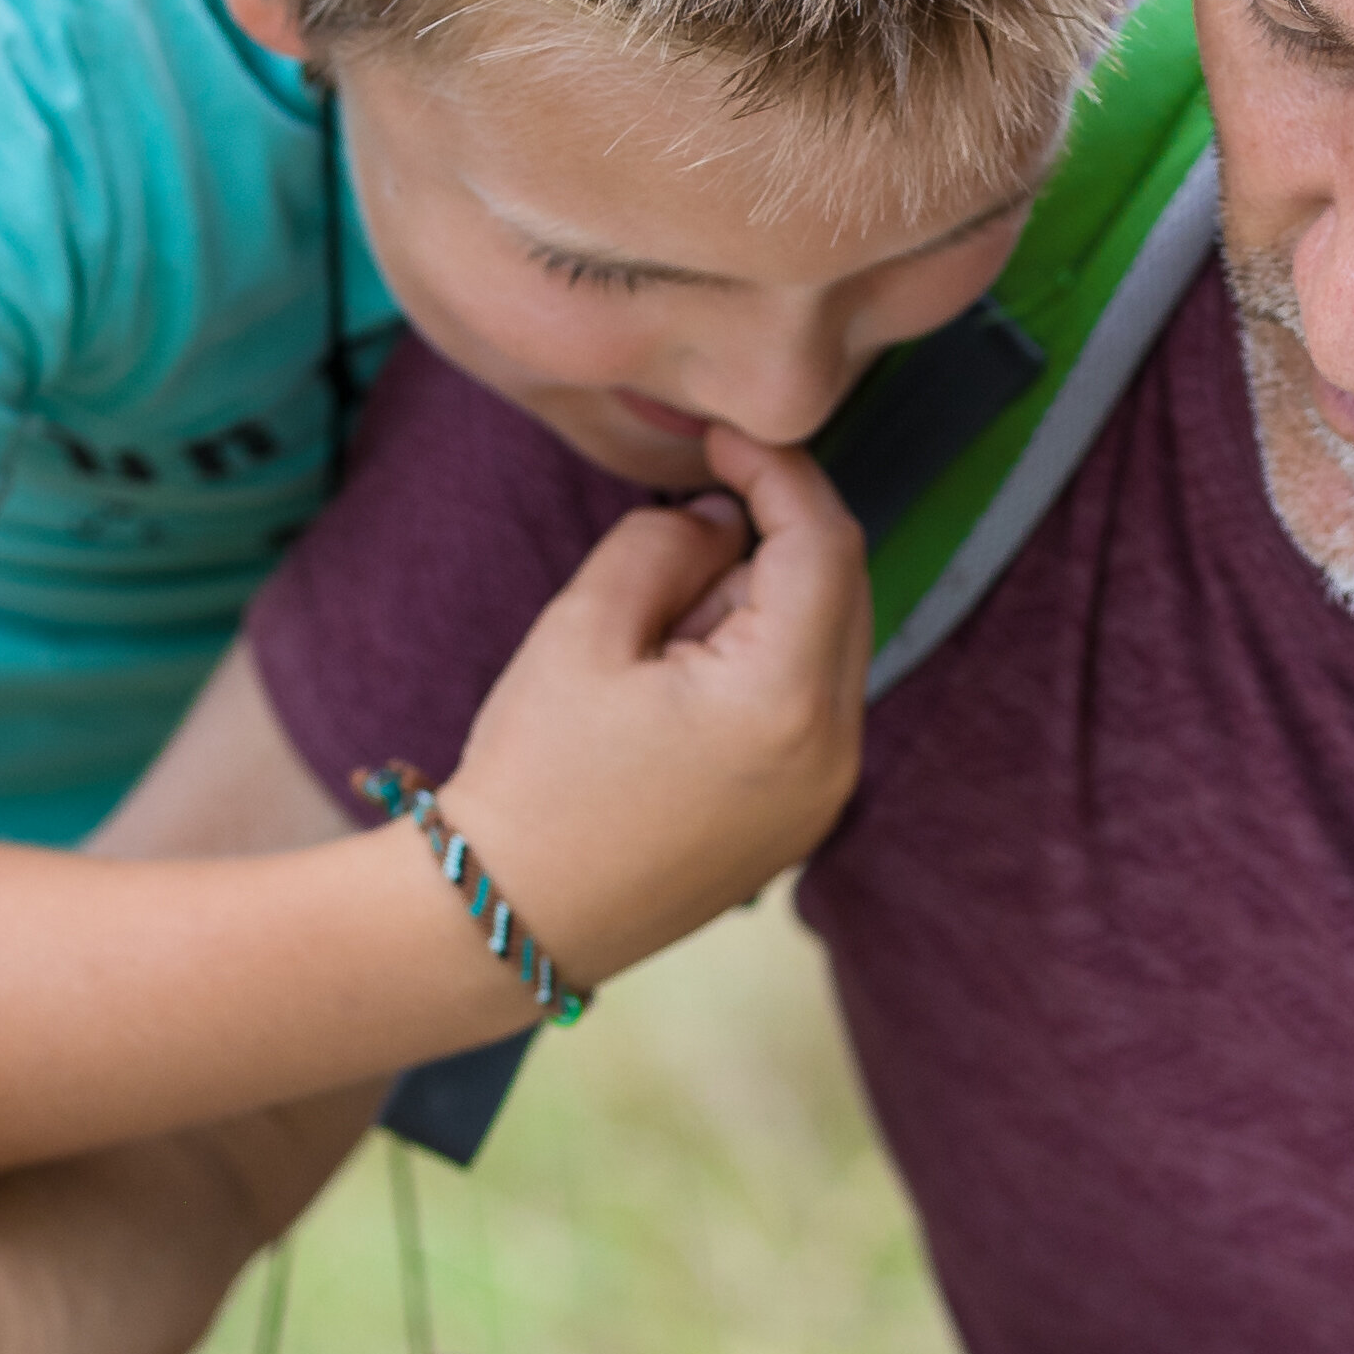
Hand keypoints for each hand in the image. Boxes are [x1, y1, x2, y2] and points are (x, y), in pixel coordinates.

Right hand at [436, 423, 868, 986]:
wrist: (512, 917)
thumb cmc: (535, 776)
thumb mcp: (583, 630)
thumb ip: (665, 544)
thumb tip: (723, 517)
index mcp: (784, 700)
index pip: (824, 543)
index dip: (778, 470)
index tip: (722, 436)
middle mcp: (833, 753)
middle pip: (841, 590)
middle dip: (766, 542)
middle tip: (669, 547)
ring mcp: (826, 795)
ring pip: (827, 645)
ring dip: (759, 608)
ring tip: (653, 647)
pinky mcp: (803, 819)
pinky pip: (810, 705)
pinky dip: (761, 664)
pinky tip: (674, 692)